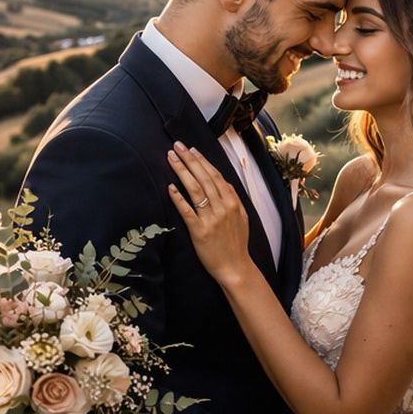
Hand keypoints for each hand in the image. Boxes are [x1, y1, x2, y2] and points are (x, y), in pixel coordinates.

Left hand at [167, 144, 253, 283]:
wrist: (235, 267)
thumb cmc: (236, 243)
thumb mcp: (242, 217)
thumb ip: (233, 199)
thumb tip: (224, 183)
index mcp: (233, 202)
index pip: (215, 175)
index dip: (202, 161)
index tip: (191, 149)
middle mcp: (223, 207)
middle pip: (204, 178)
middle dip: (189, 160)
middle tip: (177, 146)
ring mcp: (211, 219)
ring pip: (195, 190)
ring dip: (182, 171)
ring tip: (171, 158)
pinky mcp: (199, 231)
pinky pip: (187, 211)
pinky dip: (178, 198)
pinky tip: (170, 187)